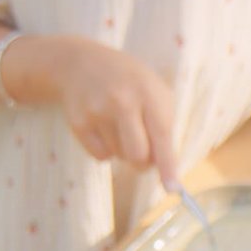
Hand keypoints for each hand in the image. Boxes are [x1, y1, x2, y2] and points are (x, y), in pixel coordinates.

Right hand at [44, 38, 181, 185]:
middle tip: (144, 155)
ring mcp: (97, 111)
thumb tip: (162, 166)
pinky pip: (100, 156)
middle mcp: (122, 101)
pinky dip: (106, 150)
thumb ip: (164, 125)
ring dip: (124, 151)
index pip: (162, 135)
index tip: (172, 188)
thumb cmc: (129, 82)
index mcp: (148, 93)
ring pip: (119, 157)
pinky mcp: (78, 123)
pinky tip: (103, 127)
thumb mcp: (154, 91)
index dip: (168, 164)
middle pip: (137, 156)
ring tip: (119, 125)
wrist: (82, 63)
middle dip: (144, 163)